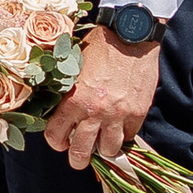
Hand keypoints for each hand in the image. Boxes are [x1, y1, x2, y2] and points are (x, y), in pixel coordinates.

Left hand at [56, 25, 159, 168]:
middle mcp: (95, 112)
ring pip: (109, 150)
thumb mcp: (73, 65)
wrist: (130, 34)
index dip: (56, 142)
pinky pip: (129, 137)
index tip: (61, 140)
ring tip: (102, 141)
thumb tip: (54, 107)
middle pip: (81, 153)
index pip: (56, 137)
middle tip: (79, 154)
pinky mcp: (138, 113)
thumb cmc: (99, 45)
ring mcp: (119, 115)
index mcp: (74, 100)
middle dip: (77, 158)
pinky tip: (119, 127)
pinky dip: (123, 135)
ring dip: (103, 147)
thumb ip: (64, 90)